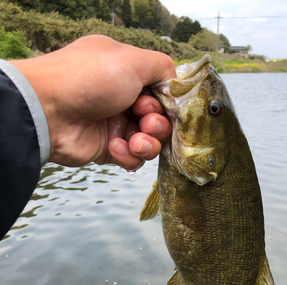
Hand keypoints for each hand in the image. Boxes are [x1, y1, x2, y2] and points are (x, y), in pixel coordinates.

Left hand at [10, 35, 175, 170]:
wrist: (48, 111)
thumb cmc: (89, 79)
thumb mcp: (132, 60)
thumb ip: (163, 68)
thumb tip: (174, 85)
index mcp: (127, 73)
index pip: (161, 92)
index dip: (166, 102)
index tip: (159, 103)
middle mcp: (122, 98)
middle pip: (160, 119)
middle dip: (158, 124)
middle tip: (145, 120)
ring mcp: (115, 124)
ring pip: (150, 142)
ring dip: (148, 143)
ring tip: (134, 140)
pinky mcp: (108, 149)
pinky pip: (133, 159)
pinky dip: (128, 155)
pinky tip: (114, 147)